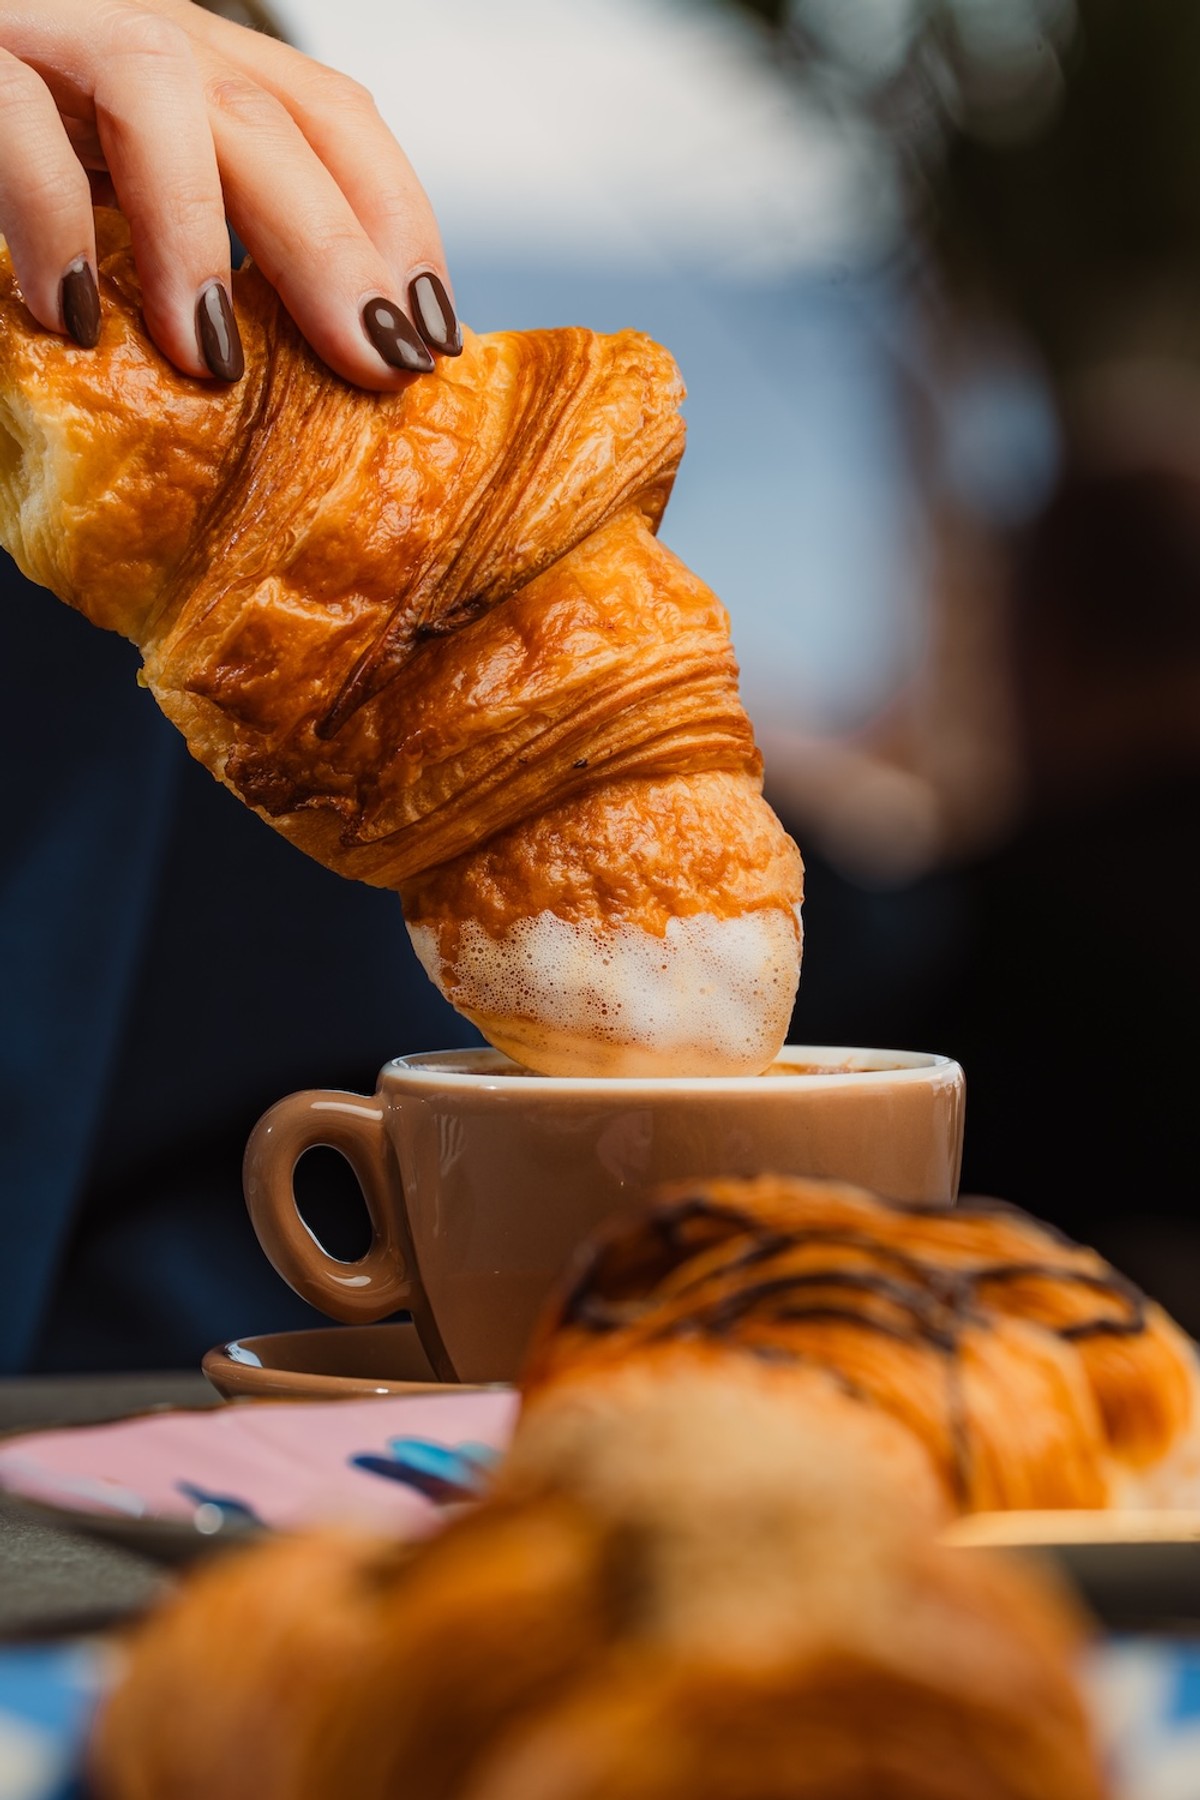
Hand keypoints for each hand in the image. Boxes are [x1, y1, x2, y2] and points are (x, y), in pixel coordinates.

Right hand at [0, 0, 460, 386]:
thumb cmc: (4, 166)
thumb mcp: (120, 202)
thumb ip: (197, 249)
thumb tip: (297, 369)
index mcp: (191, 64)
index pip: (332, 114)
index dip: (399, 218)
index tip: (431, 333)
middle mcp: (130, 28)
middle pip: (270, 115)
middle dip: (339, 247)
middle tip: (377, 365)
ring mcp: (40, 27)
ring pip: (157, 85)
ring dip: (199, 232)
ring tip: (213, 358)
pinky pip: (14, 125)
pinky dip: (49, 219)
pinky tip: (69, 317)